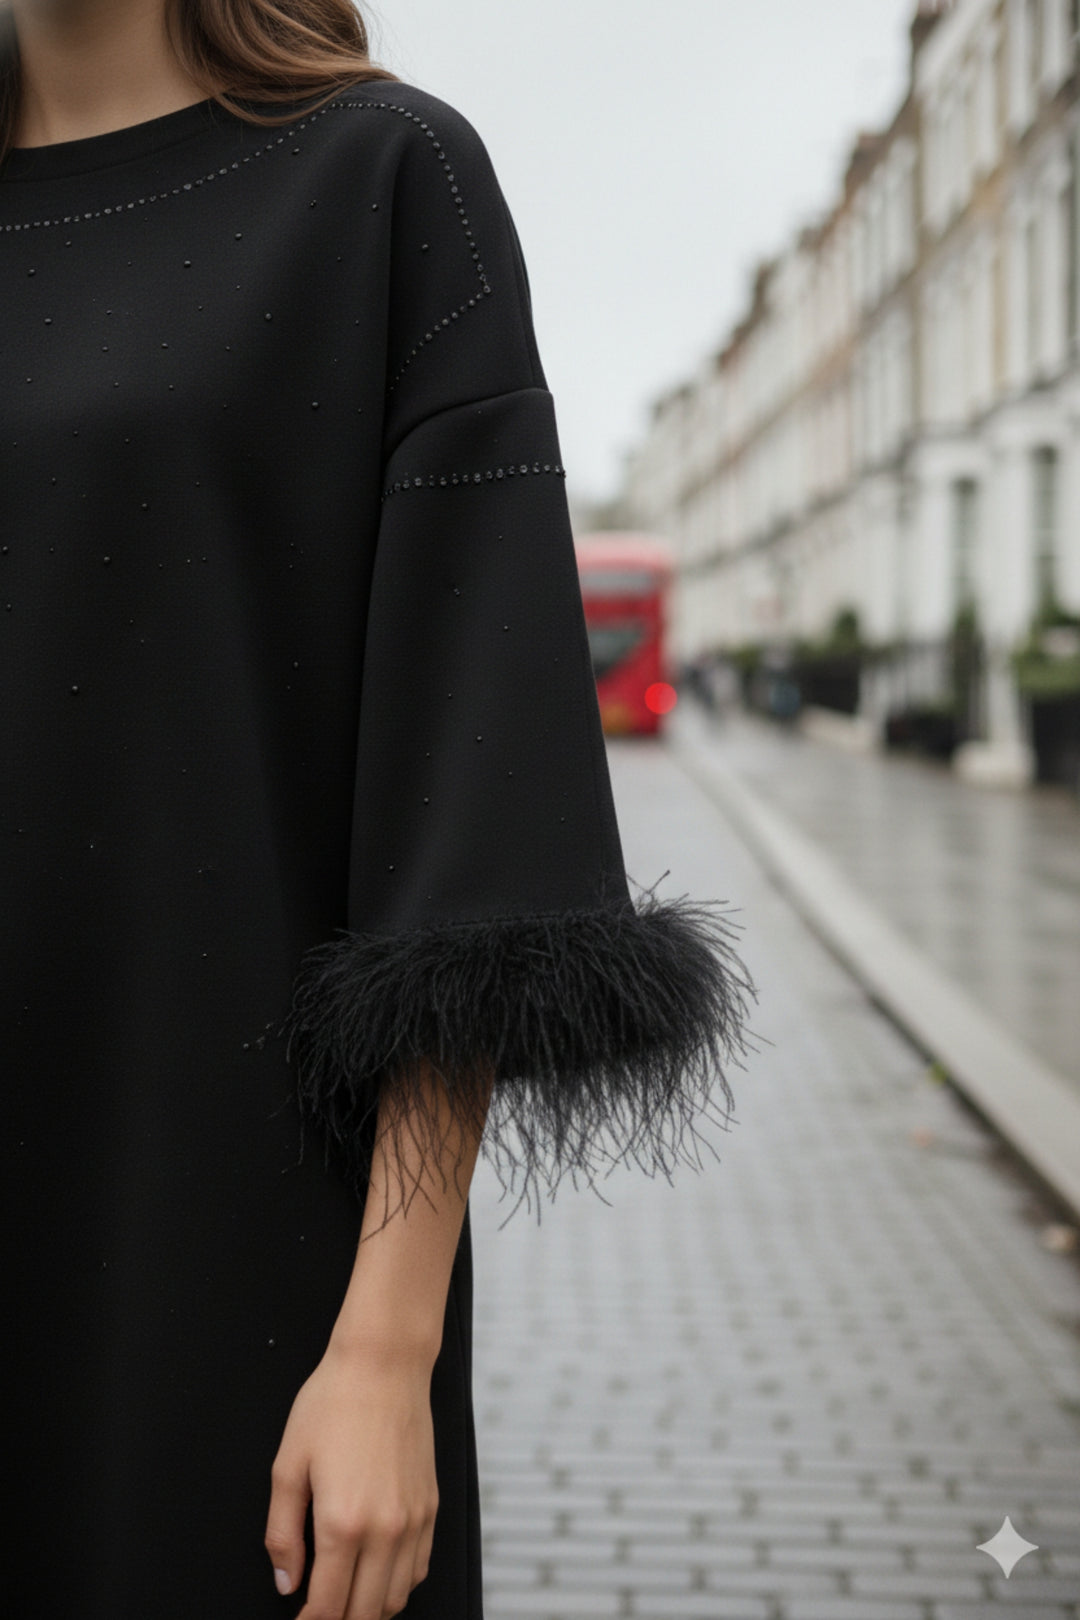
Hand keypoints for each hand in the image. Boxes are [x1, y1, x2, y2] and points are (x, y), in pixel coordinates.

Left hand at [265, 1338, 439, 1618]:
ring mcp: (413, 1520)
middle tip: (317, 1614)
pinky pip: (418, 1568)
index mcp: (342, 1523)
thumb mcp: (288, 1465)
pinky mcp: (430, 1506)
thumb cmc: (333, 1404)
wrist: (384, 1365)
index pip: (327, 1606)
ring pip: (395, 1598)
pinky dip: (397, 1586)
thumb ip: (281, 1532)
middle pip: (364, 1613)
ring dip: (369, 1611)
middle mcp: (384, 1529)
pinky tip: (377, 1577)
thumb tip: (285, 1581)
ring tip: (345, 1603)